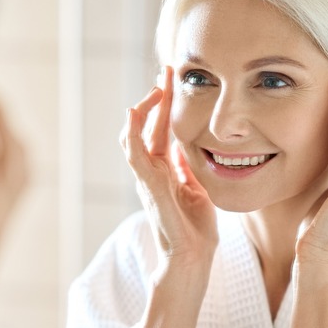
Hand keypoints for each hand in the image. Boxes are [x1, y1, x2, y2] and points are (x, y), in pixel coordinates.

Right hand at [120, 66, 217, 268]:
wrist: (192, 256)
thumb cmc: (194, 227)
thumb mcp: (196, 187)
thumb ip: (186, 167)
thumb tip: (185, 147)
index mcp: (163, 169)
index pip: (159, 128)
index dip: (164, 104)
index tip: (174, 80)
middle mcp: (150, 170)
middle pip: (146, 125)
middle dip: (156, 97)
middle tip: (167, 71)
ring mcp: (146, 177)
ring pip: (134, 135)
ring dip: (144, 108)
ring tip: (157, 86)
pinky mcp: (148, 186)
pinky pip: (133, 154)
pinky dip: (131, 132)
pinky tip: (134, 112)